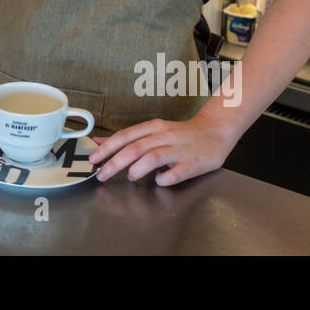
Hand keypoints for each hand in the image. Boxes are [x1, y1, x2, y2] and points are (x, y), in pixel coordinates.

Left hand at [89, 111, 239, 186]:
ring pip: (153, 157)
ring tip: (131, 178)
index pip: (125, 136)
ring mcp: (178, 149)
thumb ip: (128, 138)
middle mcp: (164, 136)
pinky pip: (176, 173)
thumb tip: (100, 142)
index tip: (93, 160)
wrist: (215, 130)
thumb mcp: (153, 130)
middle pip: (135, 148)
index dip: (107, 148)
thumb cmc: (181, 133)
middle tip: (102, 175)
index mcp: (153, 127)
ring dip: (137, 169)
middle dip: (115, 163)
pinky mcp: (192, 163)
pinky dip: (165, 179)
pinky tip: (159, 182)